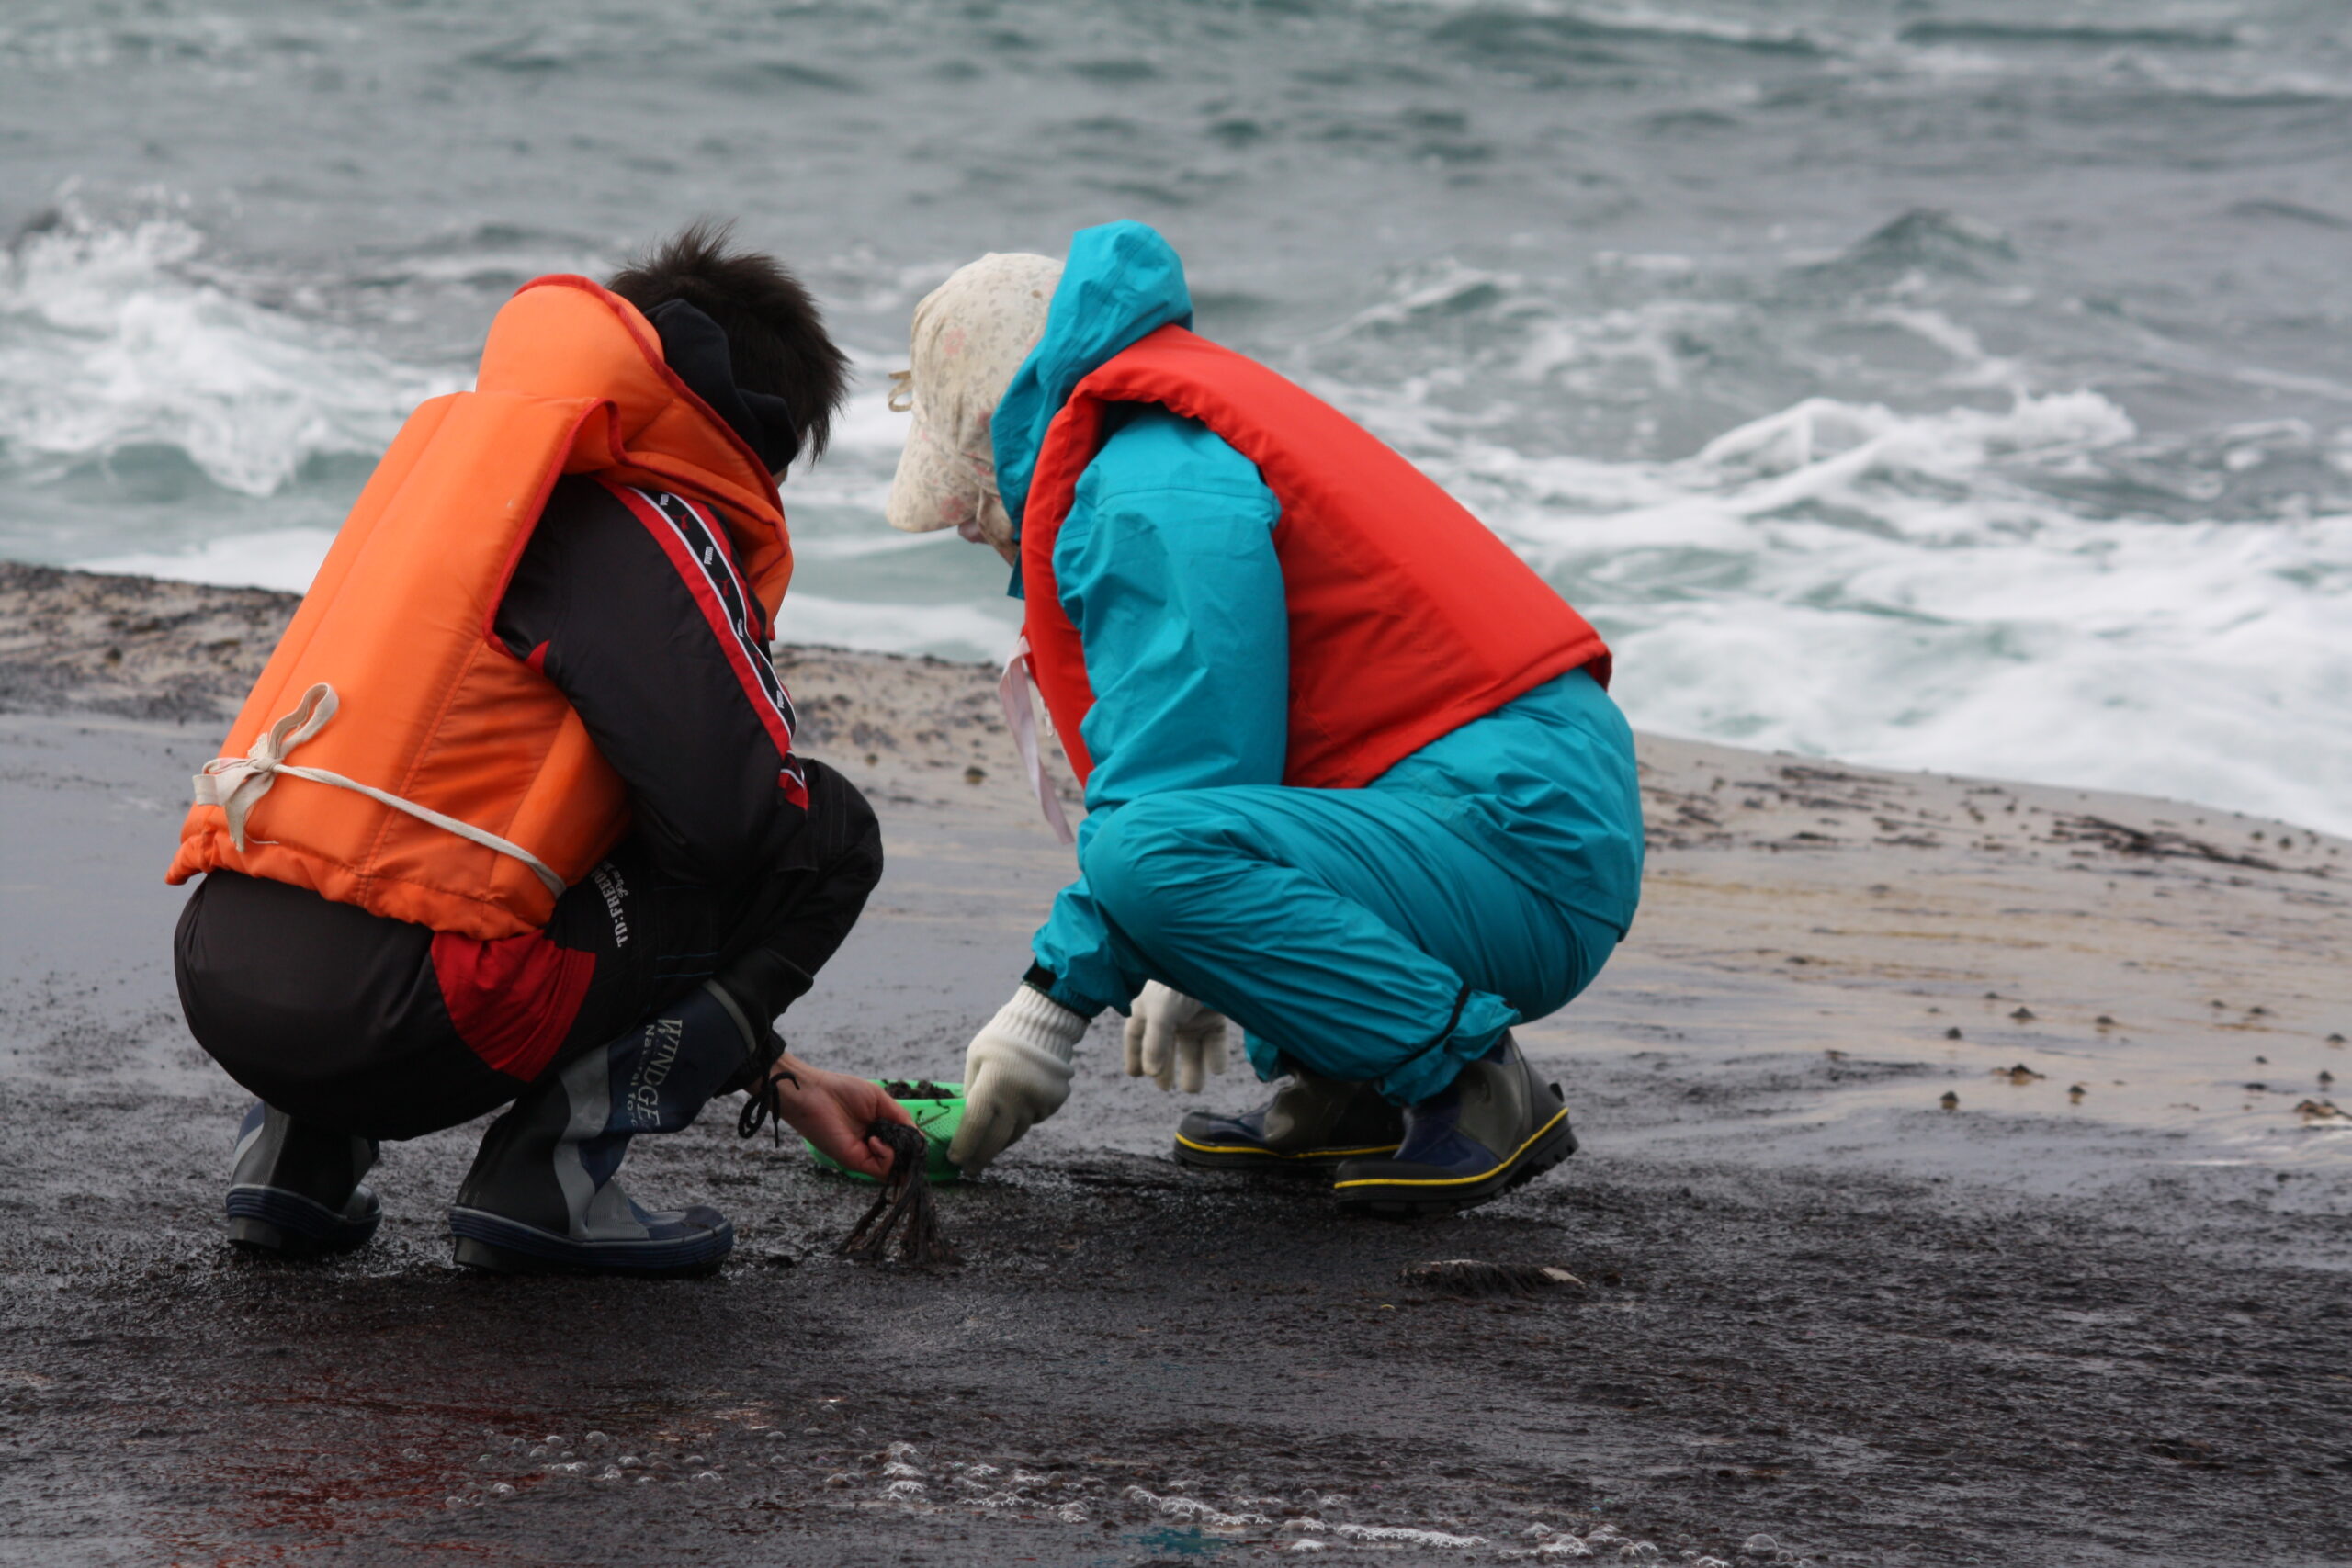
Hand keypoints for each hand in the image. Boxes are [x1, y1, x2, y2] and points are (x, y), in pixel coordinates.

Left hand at [769, 1057, 912, 1180]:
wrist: (813, 1094)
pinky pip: (881, 1170)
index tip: (918, 1140)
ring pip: (894, 1170)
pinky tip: (875, 1140)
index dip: (914, 1145)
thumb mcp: (880, 1100)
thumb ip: (901, 1118)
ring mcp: (864, 1155)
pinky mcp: (854, 1161)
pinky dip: (887, 1158)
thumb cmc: (843, 1090)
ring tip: (886, 1137)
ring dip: (899, 1156)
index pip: (904, 1145)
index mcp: (880, 1129)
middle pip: (902, 1160)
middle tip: (910, 1142)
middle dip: (911, 1154)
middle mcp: (873, 1145)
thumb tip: (920, 1138)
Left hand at [946, 985, 1087, 1174]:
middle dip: (980, 1158)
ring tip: (989, 1146)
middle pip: (996, 1139)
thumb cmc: (1001, 1040)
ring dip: (1000, 1141)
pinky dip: (1021, 1120)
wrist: (1044, 1025)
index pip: (975, 1124)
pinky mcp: (1053, 1102)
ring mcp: (1039, 1102)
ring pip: (1016, 1133)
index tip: (955, 1160)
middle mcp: (1018, 1097)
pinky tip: (1017, 1109)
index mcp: (993, 1082)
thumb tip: (967, 1121)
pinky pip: (1033, 1120)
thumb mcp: (977, 1059)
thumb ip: (972, 1090)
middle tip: (970, 1170)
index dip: (964, 1145)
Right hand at [1123, 982, 1228, 1093]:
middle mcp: (1170, 1013)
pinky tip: (1216, 1070)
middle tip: (1165, 1088)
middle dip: (1164, 1068)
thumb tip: (1150, 1073)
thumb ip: (1155, 1043)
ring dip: (1192, 1068)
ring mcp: (1193, 1015)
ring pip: (1191, 1048)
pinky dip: (1216, 1056)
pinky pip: (1215, 1041)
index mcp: (1149, 1007)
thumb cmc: (1178, 981)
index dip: (1134, 1054)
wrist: (1213, 958)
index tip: (1135, 1074)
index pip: (1135, 1035)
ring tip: (1193, 1088)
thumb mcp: (1161, 1011)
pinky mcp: (1216, 1015)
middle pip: (1165, 1047)